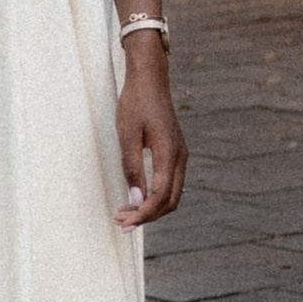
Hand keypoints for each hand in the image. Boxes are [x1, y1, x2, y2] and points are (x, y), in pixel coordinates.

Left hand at [114, 53, 185, 227]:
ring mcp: (180, 155)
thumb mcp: (127, 134)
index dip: (143, 214)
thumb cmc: (135, 103)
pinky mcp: (176, 152)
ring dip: (152, 207)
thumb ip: (132, 168)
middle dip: (147, 216)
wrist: (150, 79)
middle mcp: (180, 158)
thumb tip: (136, 201)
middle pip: (169, 201)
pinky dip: (157, 196)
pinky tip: (139, 197)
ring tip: (127, 213)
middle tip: (122, 222)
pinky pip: (171, 183)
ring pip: (172, 194)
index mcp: (169, 154)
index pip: (160, 197)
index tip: (124, 222)